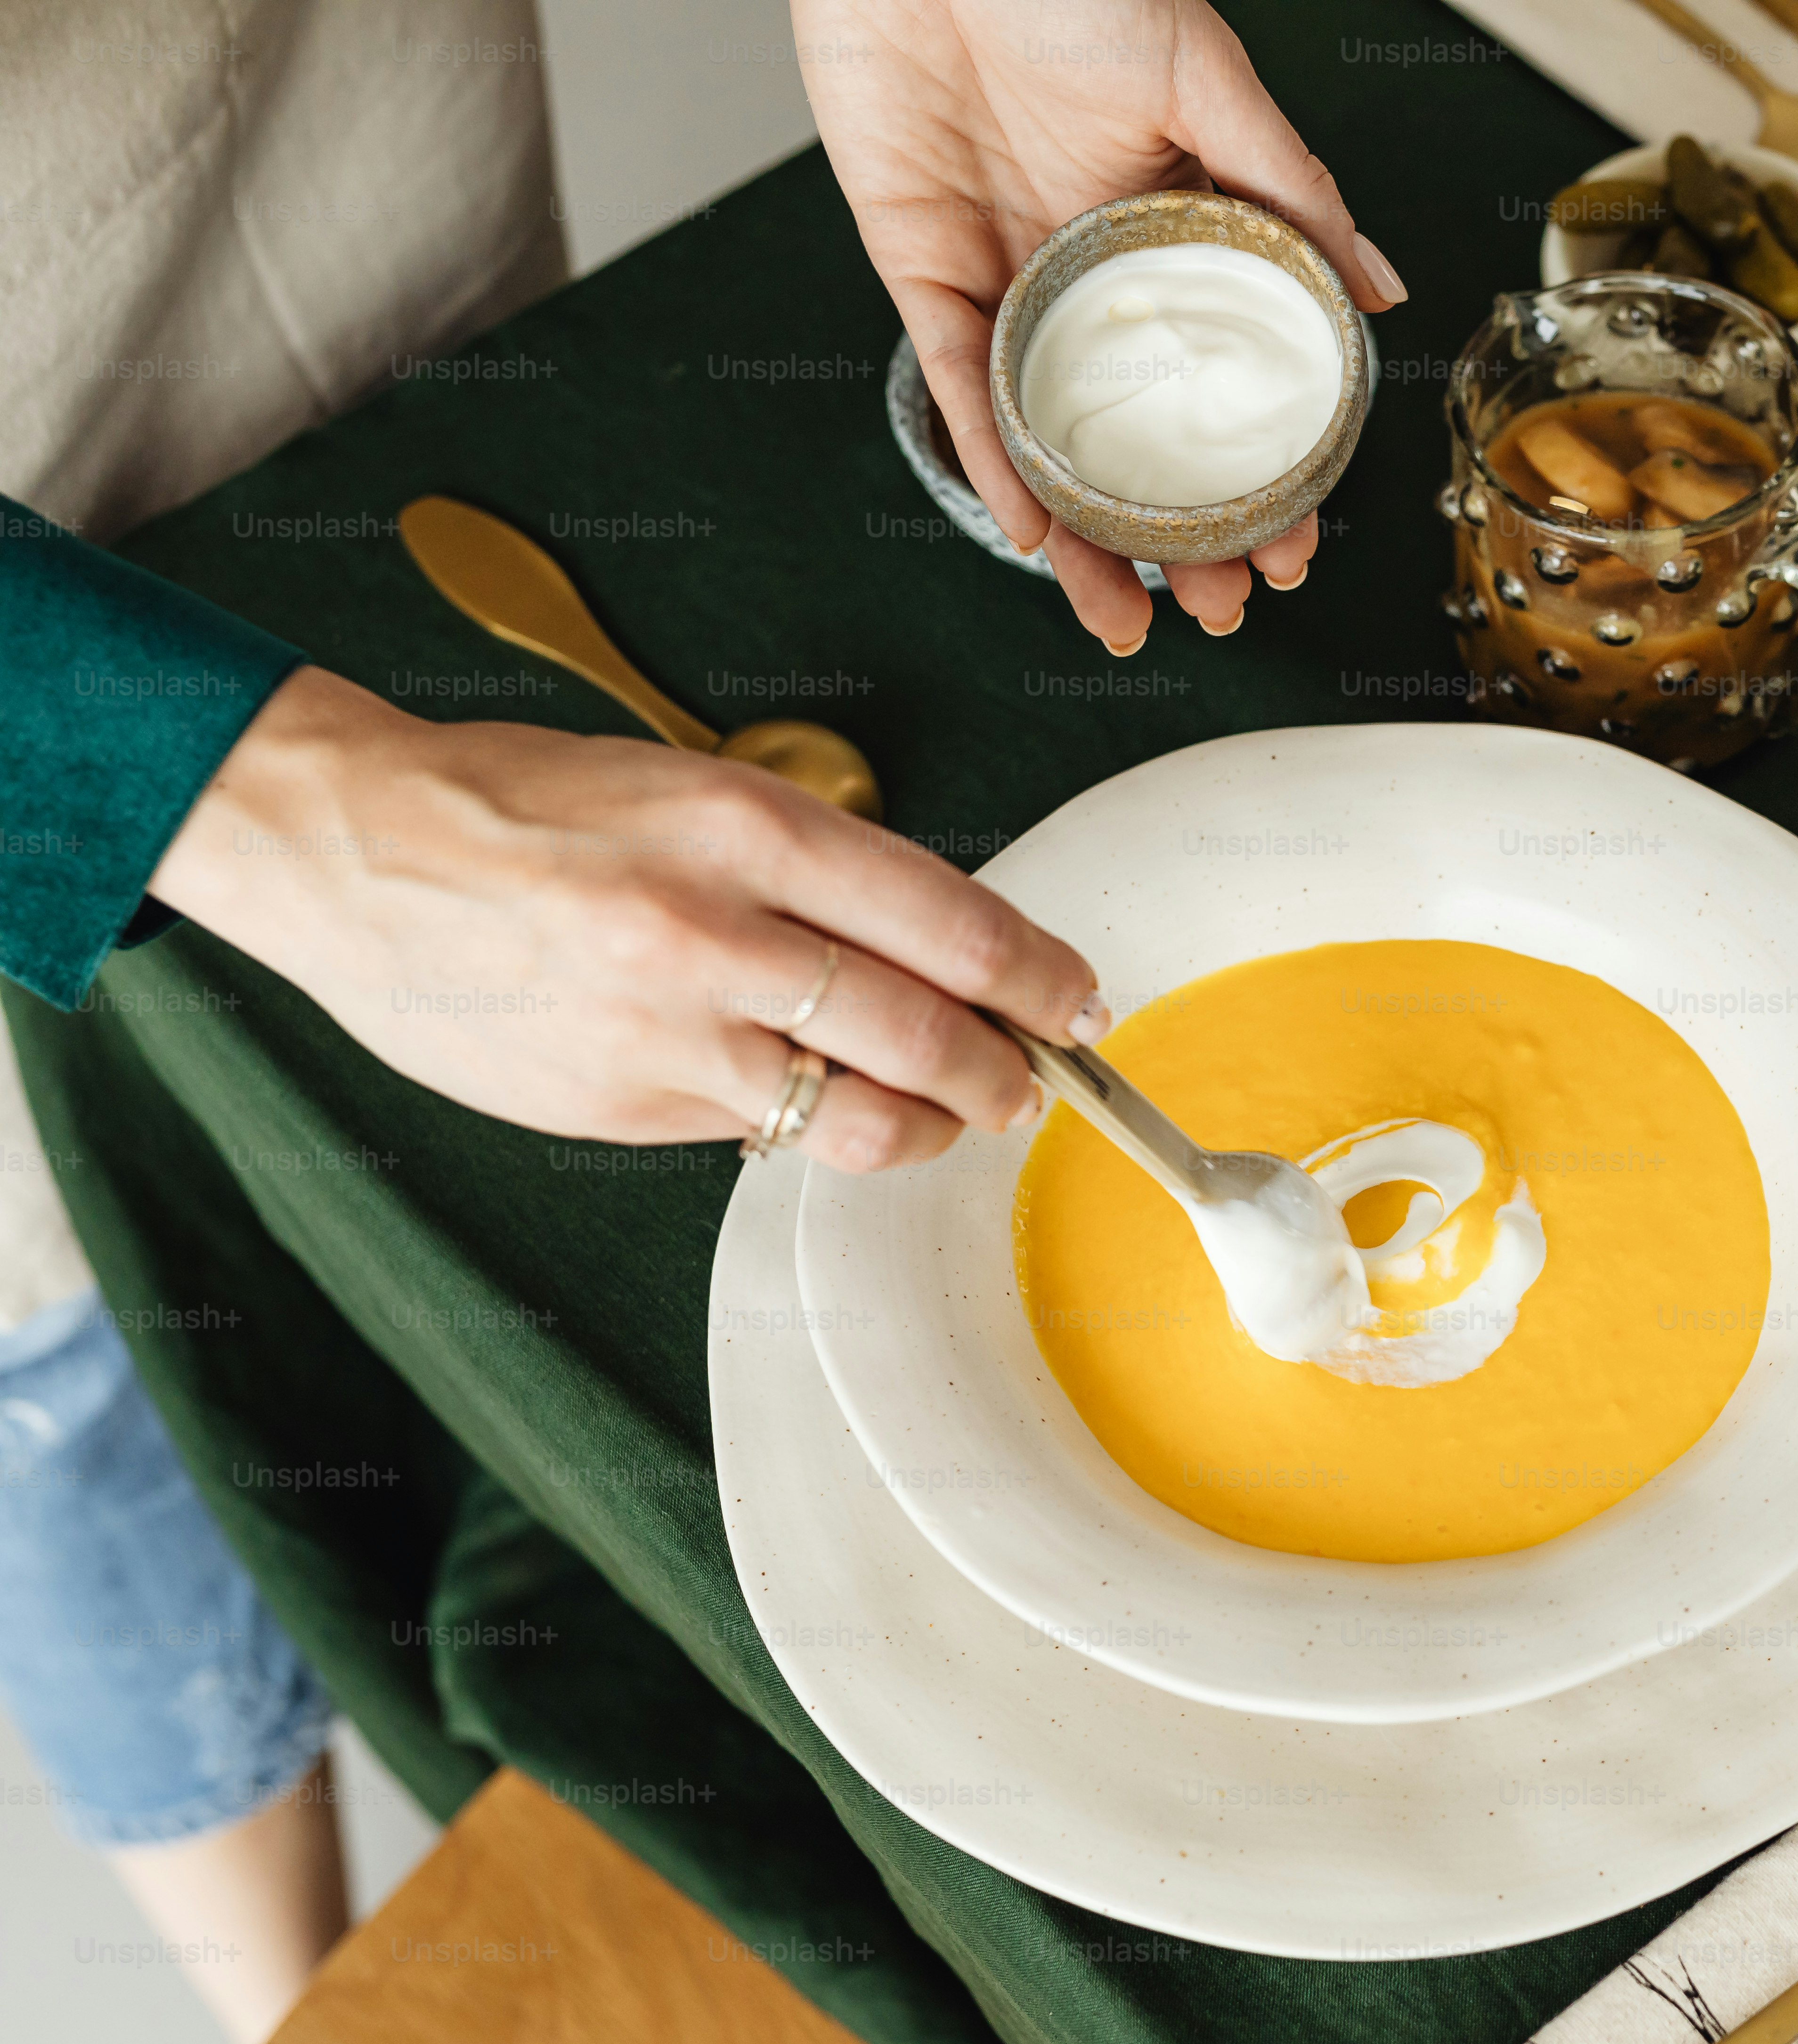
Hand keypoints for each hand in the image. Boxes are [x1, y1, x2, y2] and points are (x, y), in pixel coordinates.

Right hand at [151, 669, 1107, 1172]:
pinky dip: (816, 1130)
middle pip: (928, 1029)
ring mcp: (669, 1030)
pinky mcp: (626, 1104)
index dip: (1039, 977)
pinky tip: (831, 1112)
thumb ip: (812, 873)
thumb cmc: (527, 808)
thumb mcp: (692, 793)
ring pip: (863, 1113)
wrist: (360, 851)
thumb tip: (929, 951)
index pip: (951, 925)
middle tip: (1035, 1076)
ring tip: (960, 1113)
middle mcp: (715, 932)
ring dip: (936, 1123)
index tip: (1075, 999)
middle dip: (1009, 1067)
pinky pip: (763, 1133)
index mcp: (745, 831)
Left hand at [792, 0, 1406, 651]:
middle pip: (1139, 430)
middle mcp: (1088, 264)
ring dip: (1085, 532)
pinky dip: (990, 461)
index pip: (1220, 377)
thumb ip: (1291, 188)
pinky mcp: (917, 264)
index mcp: (1167, 221)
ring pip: (1048, 432)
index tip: (1292, 543)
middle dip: (1179, 532)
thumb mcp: (1208, 77)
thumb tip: (1382, 291)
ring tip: (1124, 615)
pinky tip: (1033, 532)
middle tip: (1221, 607)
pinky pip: (956, 384)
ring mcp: (1005, 271)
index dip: (1258, 469)